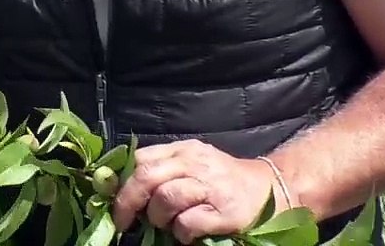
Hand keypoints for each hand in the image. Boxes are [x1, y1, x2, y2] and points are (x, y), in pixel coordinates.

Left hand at [111, 139, 288, 243]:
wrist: (273, 189)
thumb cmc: (225, 180)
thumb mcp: (193, 164)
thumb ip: (163, 170)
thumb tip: (120, 187)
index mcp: (183, 150)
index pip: (141, 158)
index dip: (121, 181)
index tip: (111, 199)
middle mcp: (195, 163)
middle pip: (147, 176)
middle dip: (128, 201)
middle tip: (123, 221)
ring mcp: (211, 186)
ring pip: (165, 198)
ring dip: (157, 217)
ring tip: (165, 225)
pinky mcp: (225, 212)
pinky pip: (188, 223)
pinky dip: (181, 232)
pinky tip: (187, 234)